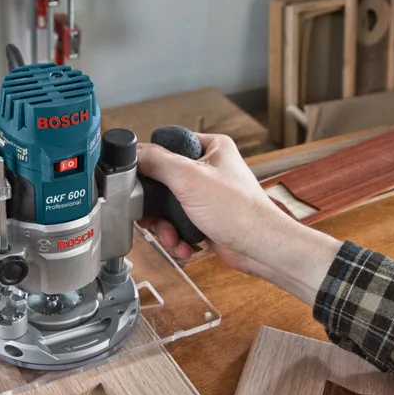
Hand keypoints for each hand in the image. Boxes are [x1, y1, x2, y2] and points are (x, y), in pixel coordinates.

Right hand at [137, 133, 287, 268]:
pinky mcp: (204, 218)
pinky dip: (176, 237)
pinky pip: (177, 224)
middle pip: (162, 182)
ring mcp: (206, 195)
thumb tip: (133, 153)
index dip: (150, 165)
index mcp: (211, 148)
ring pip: (167, 207)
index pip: (167, 147)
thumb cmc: (239, 211)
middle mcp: (209, 169)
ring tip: (171, 236)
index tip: (139, 182)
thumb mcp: (189, 178)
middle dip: (155, 207)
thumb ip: (157, 162)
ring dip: (164, 226)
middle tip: (152, 217)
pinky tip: (182, 245)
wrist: (259, 247)